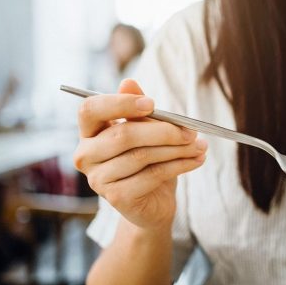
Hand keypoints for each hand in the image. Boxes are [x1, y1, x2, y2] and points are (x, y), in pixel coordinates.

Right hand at [73, 79, 206, 229]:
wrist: (153, 202)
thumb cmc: (148, 159)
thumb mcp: (146, 130)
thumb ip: (137, 107)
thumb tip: (129, 82)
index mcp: (89, 132)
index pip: (90, 110)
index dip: (119, 104)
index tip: (152, 104)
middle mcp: (86, 155)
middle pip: (123, 135)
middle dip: (163, 130)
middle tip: (191, 130)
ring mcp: (98, 179)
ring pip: (141, 156)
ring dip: (177, 149)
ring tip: (200, 145)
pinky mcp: (115, 197)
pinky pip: (152, 175)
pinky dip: (179, 165)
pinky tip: (197, 159)